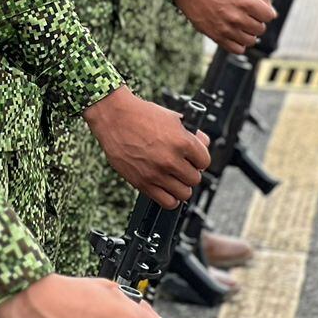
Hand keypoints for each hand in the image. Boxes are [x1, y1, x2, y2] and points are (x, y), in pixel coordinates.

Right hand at [83, 84, 208, 206]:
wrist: (113, 116)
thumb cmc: (140, 114)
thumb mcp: (171, 117)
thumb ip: (191, 134)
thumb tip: (204, 144)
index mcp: (181, 142)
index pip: (205, 162)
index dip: (198, 158)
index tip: (192, 157)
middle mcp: (170, 159)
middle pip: (195, 179)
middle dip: (189, 171)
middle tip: (180, 165)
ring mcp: (156, 173)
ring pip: (184, 193)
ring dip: (180, 185)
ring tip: (172, 176)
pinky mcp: (142, 183)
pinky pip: (167, 202)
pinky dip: (170, 198)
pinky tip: (165, 187)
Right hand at [175, 0, 275, 50]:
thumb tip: (273, 13)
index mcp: (244, 2)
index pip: (269, 16)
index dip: (265, 13)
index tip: (259, 12)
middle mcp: (237, 17)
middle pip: (260, 29)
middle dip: (255, 23)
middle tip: (246, 17)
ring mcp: (227, 29)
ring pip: (251, 40)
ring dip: (248, 34)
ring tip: (240, 26)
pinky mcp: (218, 37)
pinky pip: (238, 49)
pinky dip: (239, 44)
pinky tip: (234, 35)